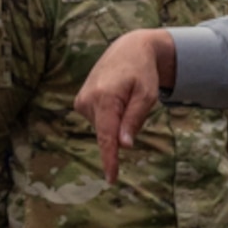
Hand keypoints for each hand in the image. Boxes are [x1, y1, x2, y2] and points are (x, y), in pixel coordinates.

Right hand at [73, 29, 175, 182]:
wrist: (128, 49)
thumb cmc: (142, 71)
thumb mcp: (147, 95)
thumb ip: (134, 120)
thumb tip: (124, 145)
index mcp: (106, 98)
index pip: (107, 136)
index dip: (110, 159)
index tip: (111, 178)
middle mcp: (88, 99)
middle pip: (108, 133)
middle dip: (123, 129)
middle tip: (135, 102)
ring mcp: (81, 100)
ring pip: (103, 128)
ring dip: (117, 120)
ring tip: (124, 95)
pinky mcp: (80, 102)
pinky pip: (98, 120)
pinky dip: (109, 116)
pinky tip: (114, 97)